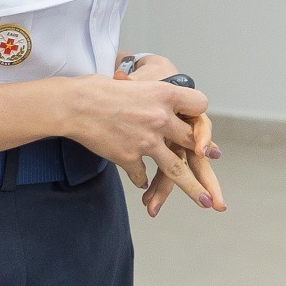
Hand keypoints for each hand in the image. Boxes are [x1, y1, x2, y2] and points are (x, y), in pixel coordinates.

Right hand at [62, 75, 221, 210]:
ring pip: (176, 169)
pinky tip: (142, 184)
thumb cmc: (98, 90)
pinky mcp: (129, 157)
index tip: (198, 126)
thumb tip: (162, 106)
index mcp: (164, 94)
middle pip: (193, 142)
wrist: (72, 105)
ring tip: (205, 201)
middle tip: (213, 173)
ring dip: (191, 187)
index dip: (200, 115)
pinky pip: (142, 176)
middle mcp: (160, 119)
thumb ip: (152, 97)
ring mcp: (146, 141)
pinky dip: (142, 181)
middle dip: (203, 158)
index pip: (200, 105)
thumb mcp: (134, 85)